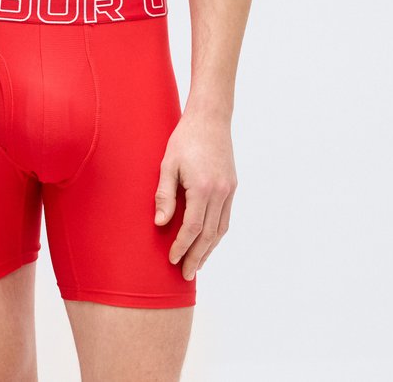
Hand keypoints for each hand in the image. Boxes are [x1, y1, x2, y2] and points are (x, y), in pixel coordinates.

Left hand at [153, 110, 237, 280]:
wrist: (210, 118)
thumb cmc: (184, 139)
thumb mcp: (167, 164)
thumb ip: (165, 195)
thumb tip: (160, 224)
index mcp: (202, 188)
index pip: (192, 228)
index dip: (182, 247)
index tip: (172, 259)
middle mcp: (219, 192)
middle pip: (208, 235)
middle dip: (196, 256)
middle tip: (185, 274)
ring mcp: (229, 190)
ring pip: (220, 230)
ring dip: (209, 250)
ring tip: (197, 264)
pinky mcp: (232, 186)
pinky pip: (226, 218)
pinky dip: (217, 234)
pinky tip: (208, 242)